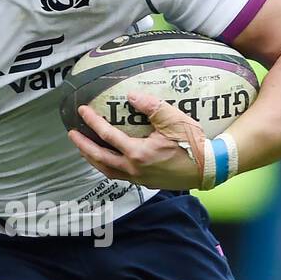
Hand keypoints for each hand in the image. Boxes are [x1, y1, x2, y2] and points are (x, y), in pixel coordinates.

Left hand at [67, 90, 205, 189]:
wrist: (208, 167)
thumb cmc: (193, 143)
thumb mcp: (174, 119)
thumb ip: (151, 106)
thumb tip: (131, 96)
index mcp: (138, 153)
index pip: (107, 135)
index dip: (92, 122)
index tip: (82, 111)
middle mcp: (134, 168)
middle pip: (99, 157)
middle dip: (83, 145)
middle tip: (72, 134)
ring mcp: (139, 178)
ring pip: (107, 170)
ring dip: (92, 159)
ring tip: (84, 149)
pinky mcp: (145, 182)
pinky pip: (119, 176)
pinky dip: (107, 167)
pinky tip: (106, 160)